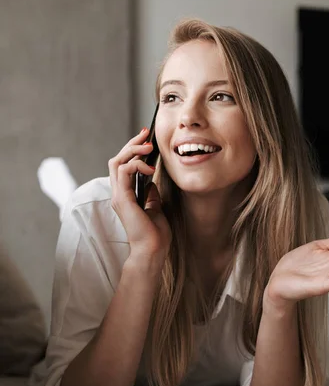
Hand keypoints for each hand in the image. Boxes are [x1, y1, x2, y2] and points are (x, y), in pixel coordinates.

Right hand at [108, 128, 170, 264]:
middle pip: (117, 160)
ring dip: (132, 151)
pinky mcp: (123, 199)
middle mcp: (119, 194)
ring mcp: (119, 196)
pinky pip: (123, 172)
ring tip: (148, 147)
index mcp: (125, 196)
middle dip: (131, 144)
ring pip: (116, 162)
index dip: (133, 150)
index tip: (147, 139)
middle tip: (145, 133)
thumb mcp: (156, 208)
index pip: (123, 166)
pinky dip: (135, 164)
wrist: (152, 251)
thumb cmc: (155, 235)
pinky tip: (149, 167)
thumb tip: (151, 182)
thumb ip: (151, 195)